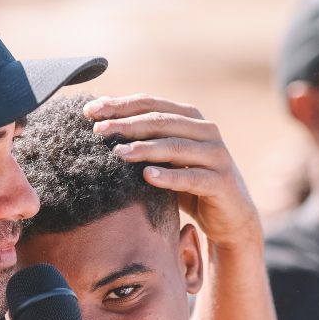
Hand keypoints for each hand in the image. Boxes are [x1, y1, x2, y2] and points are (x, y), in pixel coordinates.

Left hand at [83, 94, 259, 248]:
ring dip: (144, 148)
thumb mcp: (164, 159)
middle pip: (160, 121)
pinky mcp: (221, 181)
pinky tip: (147, 176)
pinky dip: (169, 176)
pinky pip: (192, 177)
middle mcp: (206, 130)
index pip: (151, 103)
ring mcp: (216, 155)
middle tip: (98, 130)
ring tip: (117, 153)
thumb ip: (143, 141)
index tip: (89, 111)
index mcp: (189, 118)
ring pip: (175, 146)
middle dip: (126, 124)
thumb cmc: (187, 184)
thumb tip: (99, 125)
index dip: (120, 105)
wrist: (228, 216)